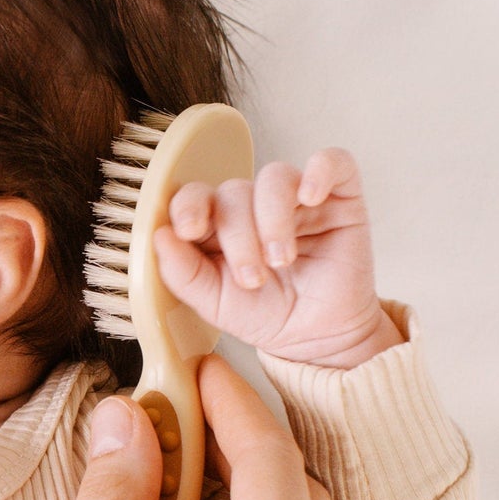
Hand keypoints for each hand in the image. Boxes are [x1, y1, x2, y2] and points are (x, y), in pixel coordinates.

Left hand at [150, 147, 400, 368]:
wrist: (318, 338)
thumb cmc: (266, 316)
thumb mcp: (213, 303)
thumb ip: (182, 273)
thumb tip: (159, 235)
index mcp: (216, 226)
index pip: (195, 195)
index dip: (188, 205)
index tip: (191, 230)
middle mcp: (253, 205)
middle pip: (234, 191)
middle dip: (239, 237)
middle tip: (253, 278)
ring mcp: (295, 198)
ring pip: (274, 177)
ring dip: (272, 219)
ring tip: (282, 260)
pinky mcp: (340, 197)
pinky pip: (332, 161)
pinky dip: (319, 172)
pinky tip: (311, 198)